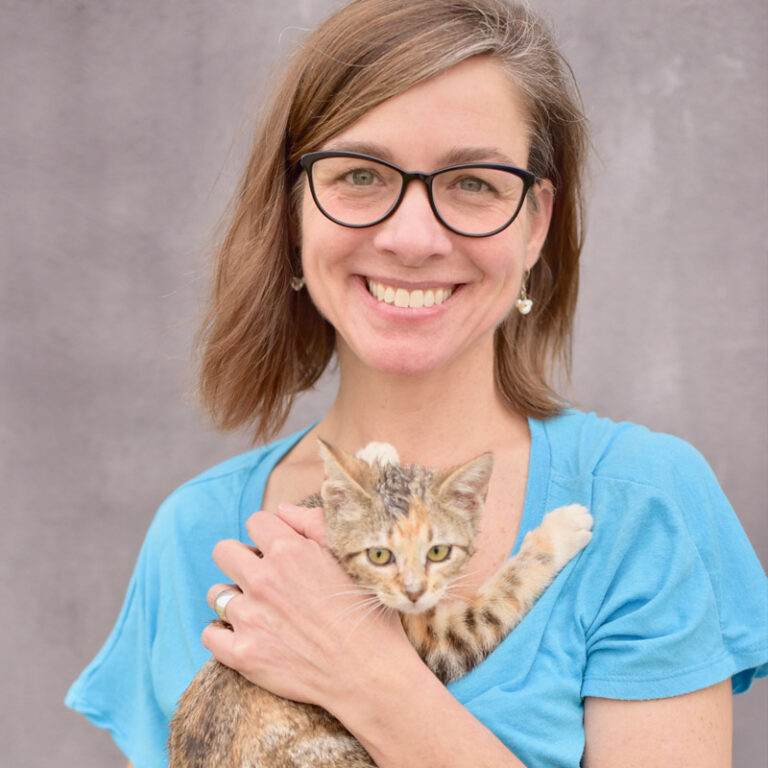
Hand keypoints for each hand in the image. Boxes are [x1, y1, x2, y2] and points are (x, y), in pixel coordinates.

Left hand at [201, 507, 407, 708]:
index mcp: (290, 551)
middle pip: (223, 551)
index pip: (256, 521)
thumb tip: (281, 510)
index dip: (268, 534)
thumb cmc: (365, 612)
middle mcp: (264, 580)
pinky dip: (223, 633)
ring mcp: (250, 618)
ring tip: (257, 609)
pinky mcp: (242, 654)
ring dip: (234, 597)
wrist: (369, 674)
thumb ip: (312, 523)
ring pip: (216, 593)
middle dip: (240, 559)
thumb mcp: (348, 557)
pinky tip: (245, 634)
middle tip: (261, 577)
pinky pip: (210, 632)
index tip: (277, 549)